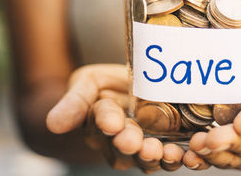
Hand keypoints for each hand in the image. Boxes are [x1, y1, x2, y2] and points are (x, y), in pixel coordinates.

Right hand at [45, 64, 184, 172]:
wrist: (138, 87)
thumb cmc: (109, 86)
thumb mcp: (89, 83)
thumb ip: (75, 102)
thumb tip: (53, 124)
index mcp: (98, 124)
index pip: (100, 123)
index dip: (106, 121)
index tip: (111, 122)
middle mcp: (119, 142)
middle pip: (123, 148)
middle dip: (129, 144)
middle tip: (133, 140)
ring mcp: (144, 147)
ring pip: (147, 158)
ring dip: (154, 156)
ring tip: (162, 151)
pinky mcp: (170, 146)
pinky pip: (172, 157)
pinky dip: (180, 158)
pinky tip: (187, 155)